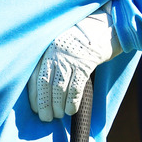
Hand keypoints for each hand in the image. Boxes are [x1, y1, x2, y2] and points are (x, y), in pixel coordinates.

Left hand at [28, 4, 120, 121]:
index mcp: (46, 47)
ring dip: (57, 105)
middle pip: (44, 83)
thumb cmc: (84, 35)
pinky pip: (76, 87)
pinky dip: (72, 101)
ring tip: (57, 115)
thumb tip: (44, 85)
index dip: (33, 94)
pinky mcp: (86, 63)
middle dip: (43, 103)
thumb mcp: (63, 42)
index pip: (33, 74)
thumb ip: (52, 57)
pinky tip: (71, 110)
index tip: (34, 107)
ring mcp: (71, 57)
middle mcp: (55, 52)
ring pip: (59, 87)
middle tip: (45, 118)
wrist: (108, 24)